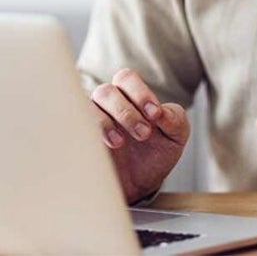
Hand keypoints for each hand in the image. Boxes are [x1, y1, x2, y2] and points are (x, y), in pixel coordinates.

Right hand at [90, 68, 188, 203]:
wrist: (140, 185)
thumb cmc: (157, 153)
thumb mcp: (176, 136)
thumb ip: (175, 119)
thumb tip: (162, 112)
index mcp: (130, 97)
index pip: (126, 78)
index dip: (140, 92)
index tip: (155, 114)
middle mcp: (106, 105)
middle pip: (106, 91)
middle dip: (126, 112)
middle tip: (144, 134)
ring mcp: (89, 123)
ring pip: (87, 108)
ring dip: (106, 123)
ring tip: (121, 143)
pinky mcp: (78, 141)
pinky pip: (73, 129)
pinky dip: (90, 134)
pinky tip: (106, 148)